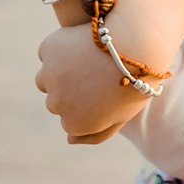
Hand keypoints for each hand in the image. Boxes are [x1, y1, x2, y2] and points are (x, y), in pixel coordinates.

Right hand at [36, 23, 149, 143]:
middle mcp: (57, 104)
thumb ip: (96, 135)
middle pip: (56, 101)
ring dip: (57, 73)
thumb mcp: (122, 116)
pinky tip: (81, 45)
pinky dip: (58, 50)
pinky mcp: (48, 50)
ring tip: (86, 60)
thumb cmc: (135, 81)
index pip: (70, 120)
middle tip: (96, 74)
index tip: (104, 91)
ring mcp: (49, 76)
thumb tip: (69, 139)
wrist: (137, 43)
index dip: (88, 104)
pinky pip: (48, 53)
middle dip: (70, 90)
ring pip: (45, 78)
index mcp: (75, 124)